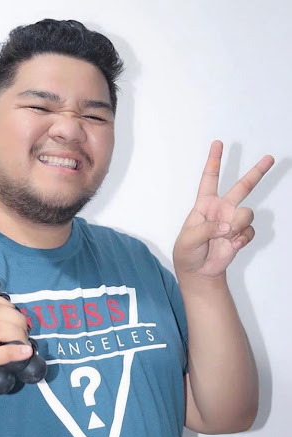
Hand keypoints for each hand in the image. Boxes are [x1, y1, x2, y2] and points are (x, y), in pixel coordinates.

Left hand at [173, 140, 273, 280]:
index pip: (209, 179)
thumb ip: (206, 230)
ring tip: (225, 238)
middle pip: (243, 186)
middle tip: (270, 158)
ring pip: (247, 214)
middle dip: (257, 172)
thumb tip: (227, 227)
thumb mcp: (188, 239)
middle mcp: (222, 209)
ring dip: (237, 227)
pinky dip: (241, 240)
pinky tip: (231, 246)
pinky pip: (249, 232)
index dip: (213, 161)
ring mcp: (233, 222)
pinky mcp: (240, 235)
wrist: (198, 272)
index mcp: (204, 205)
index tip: (218, 144)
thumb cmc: (187, 252)